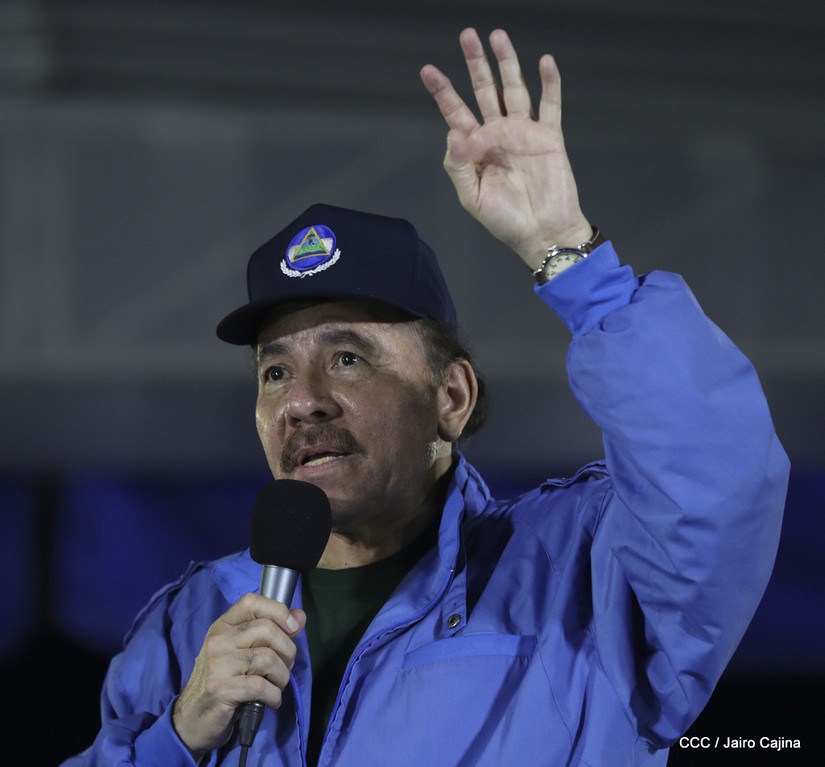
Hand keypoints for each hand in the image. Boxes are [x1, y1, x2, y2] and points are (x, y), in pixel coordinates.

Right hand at [172, 593, 305, 759]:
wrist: (193, 718)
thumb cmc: (223, 681)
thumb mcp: (245, 652)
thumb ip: (274, 633)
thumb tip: (300, 616)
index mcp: (223, 626)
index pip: (252, 602)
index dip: (278, 611)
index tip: (293, 628)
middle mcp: (218, 640)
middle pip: (267, 630)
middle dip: (287, 651)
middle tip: (285, 667)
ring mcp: (218, 664)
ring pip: (267, 658)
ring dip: (282, 676)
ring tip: (277, 686)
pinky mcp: (221, 689)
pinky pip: (260, 686)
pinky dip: (274, 695)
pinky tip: (271, 700)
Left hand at [420, 28, 591, 269]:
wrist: (542, 233)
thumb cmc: (506, 221)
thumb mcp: (472, 197)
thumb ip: (459, 166)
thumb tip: (454, 132)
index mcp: (476, 149)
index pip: (456, 113)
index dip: (443, 92)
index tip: (429, 70)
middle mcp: (499, 135)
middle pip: (484, 91)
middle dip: (475, 64)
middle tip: (466, 35)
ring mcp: (524, 133)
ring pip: (515, 89)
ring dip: (507, 63)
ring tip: (498, 36)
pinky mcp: (550, 137)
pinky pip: (550, 105)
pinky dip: (550, 83)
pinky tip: (545, 61)